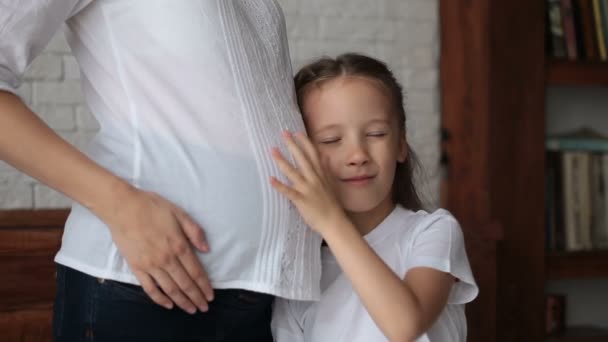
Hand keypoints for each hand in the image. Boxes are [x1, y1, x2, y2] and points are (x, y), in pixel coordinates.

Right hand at [102, 187, 213, 313]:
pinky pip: (150, 288)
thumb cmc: (152, 207)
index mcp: (179, 245)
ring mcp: (151, 265)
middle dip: (196, 298)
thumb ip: (194, 231)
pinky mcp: (136, 268)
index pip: (196, 272)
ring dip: (182, 301)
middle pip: (185, 284)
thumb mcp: (179, 213)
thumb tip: (206, 249)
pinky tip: (168, 305)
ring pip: (170, 289)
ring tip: (190, 310)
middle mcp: (167, 259)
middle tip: (204, 308)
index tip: (210, 297)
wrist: (123, 208)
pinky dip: (159, 299)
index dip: (204, 286)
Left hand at [270, 131, 344, 235]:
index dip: (305, 143)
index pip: (313, 155)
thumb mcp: (331, 183)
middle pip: (302, 159)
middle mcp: (314, 179)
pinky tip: (270, 179)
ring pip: (293, 172)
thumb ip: (327, 169)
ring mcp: (307, 189)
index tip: (297, 132)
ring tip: (272, 150)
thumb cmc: (331, 204)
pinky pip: (289, 192)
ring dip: (282, 161)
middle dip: (292, 145)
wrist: (334, 222)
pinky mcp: (302, 200)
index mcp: (320, 175)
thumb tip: (325, 156)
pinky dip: (280, 186)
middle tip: (283, 133)